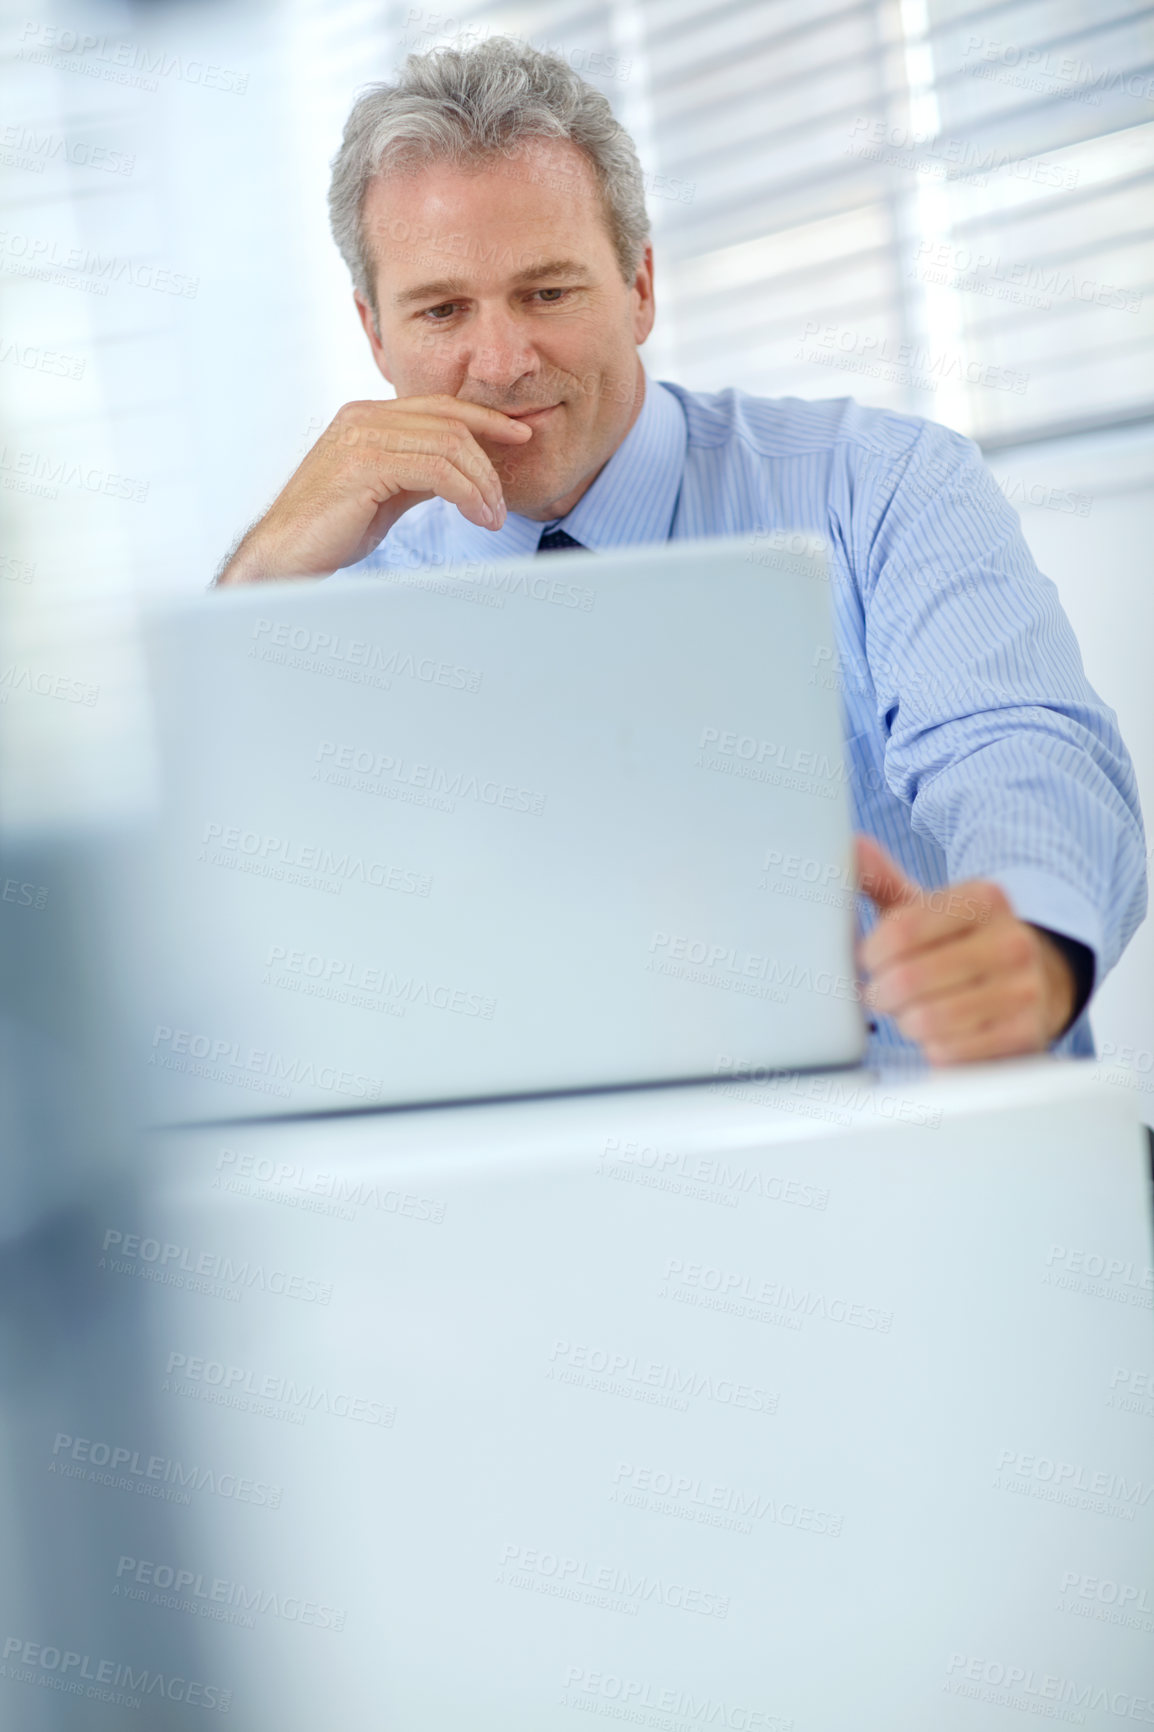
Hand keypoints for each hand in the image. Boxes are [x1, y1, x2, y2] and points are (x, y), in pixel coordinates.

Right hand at [216, 395, 533, 584]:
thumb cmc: (331, 530)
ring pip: (449, 446)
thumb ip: (417, 473)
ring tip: (492, 516)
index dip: (485, 418)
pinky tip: (476, 515)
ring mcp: (362, 436)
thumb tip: (459, 472)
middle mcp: (364, 417)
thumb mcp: (385, 493)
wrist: (285, 554)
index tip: (520, 433)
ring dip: (481, 484)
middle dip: (489, 462)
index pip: (440, 406)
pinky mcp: (365, 463)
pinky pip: (436, 470)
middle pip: (451, 424)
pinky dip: (466, 493)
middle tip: (503, 502)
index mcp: (367, 417)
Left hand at [856, 835, 1076, 1063]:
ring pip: (926, 1020)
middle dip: (881, 991)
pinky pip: (949, 1052)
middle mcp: (1012, 941)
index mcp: (985, 898)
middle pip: (909, 978)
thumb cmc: (961, 944)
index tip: (868, 960)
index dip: (870, 953)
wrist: (1032, 982)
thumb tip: (851, 847)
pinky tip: (938, 1033)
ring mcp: (1023, 990)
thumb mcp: (928, 908)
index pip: (901, 929)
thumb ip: (884, 880)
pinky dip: (930, 1047)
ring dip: (904, 1021)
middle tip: (883, 991)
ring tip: (910, 1010)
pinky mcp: (1023, 1035)